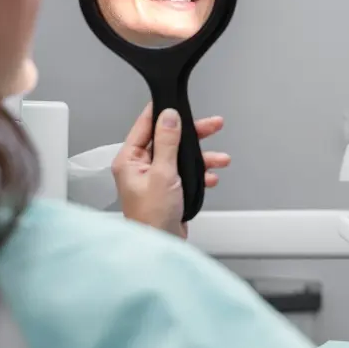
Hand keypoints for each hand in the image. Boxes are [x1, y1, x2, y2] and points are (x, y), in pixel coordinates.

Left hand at [112, 103, 231, 237]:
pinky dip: (200, 174)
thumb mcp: (162, 174)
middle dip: (192, 135)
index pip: (145, 125)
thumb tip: (169, 117)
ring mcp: (154, 178)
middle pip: (167, 139)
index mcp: (129, 160)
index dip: (163, 112)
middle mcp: (139, 167)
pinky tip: (210, 177)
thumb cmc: (152, 218)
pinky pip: (185, 173)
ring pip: (180, 156)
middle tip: (212, 125)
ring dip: (201, 157)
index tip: (176, 101)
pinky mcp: (167, 189)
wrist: (161, 246)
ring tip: (220, 158)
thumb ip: (167, 143)